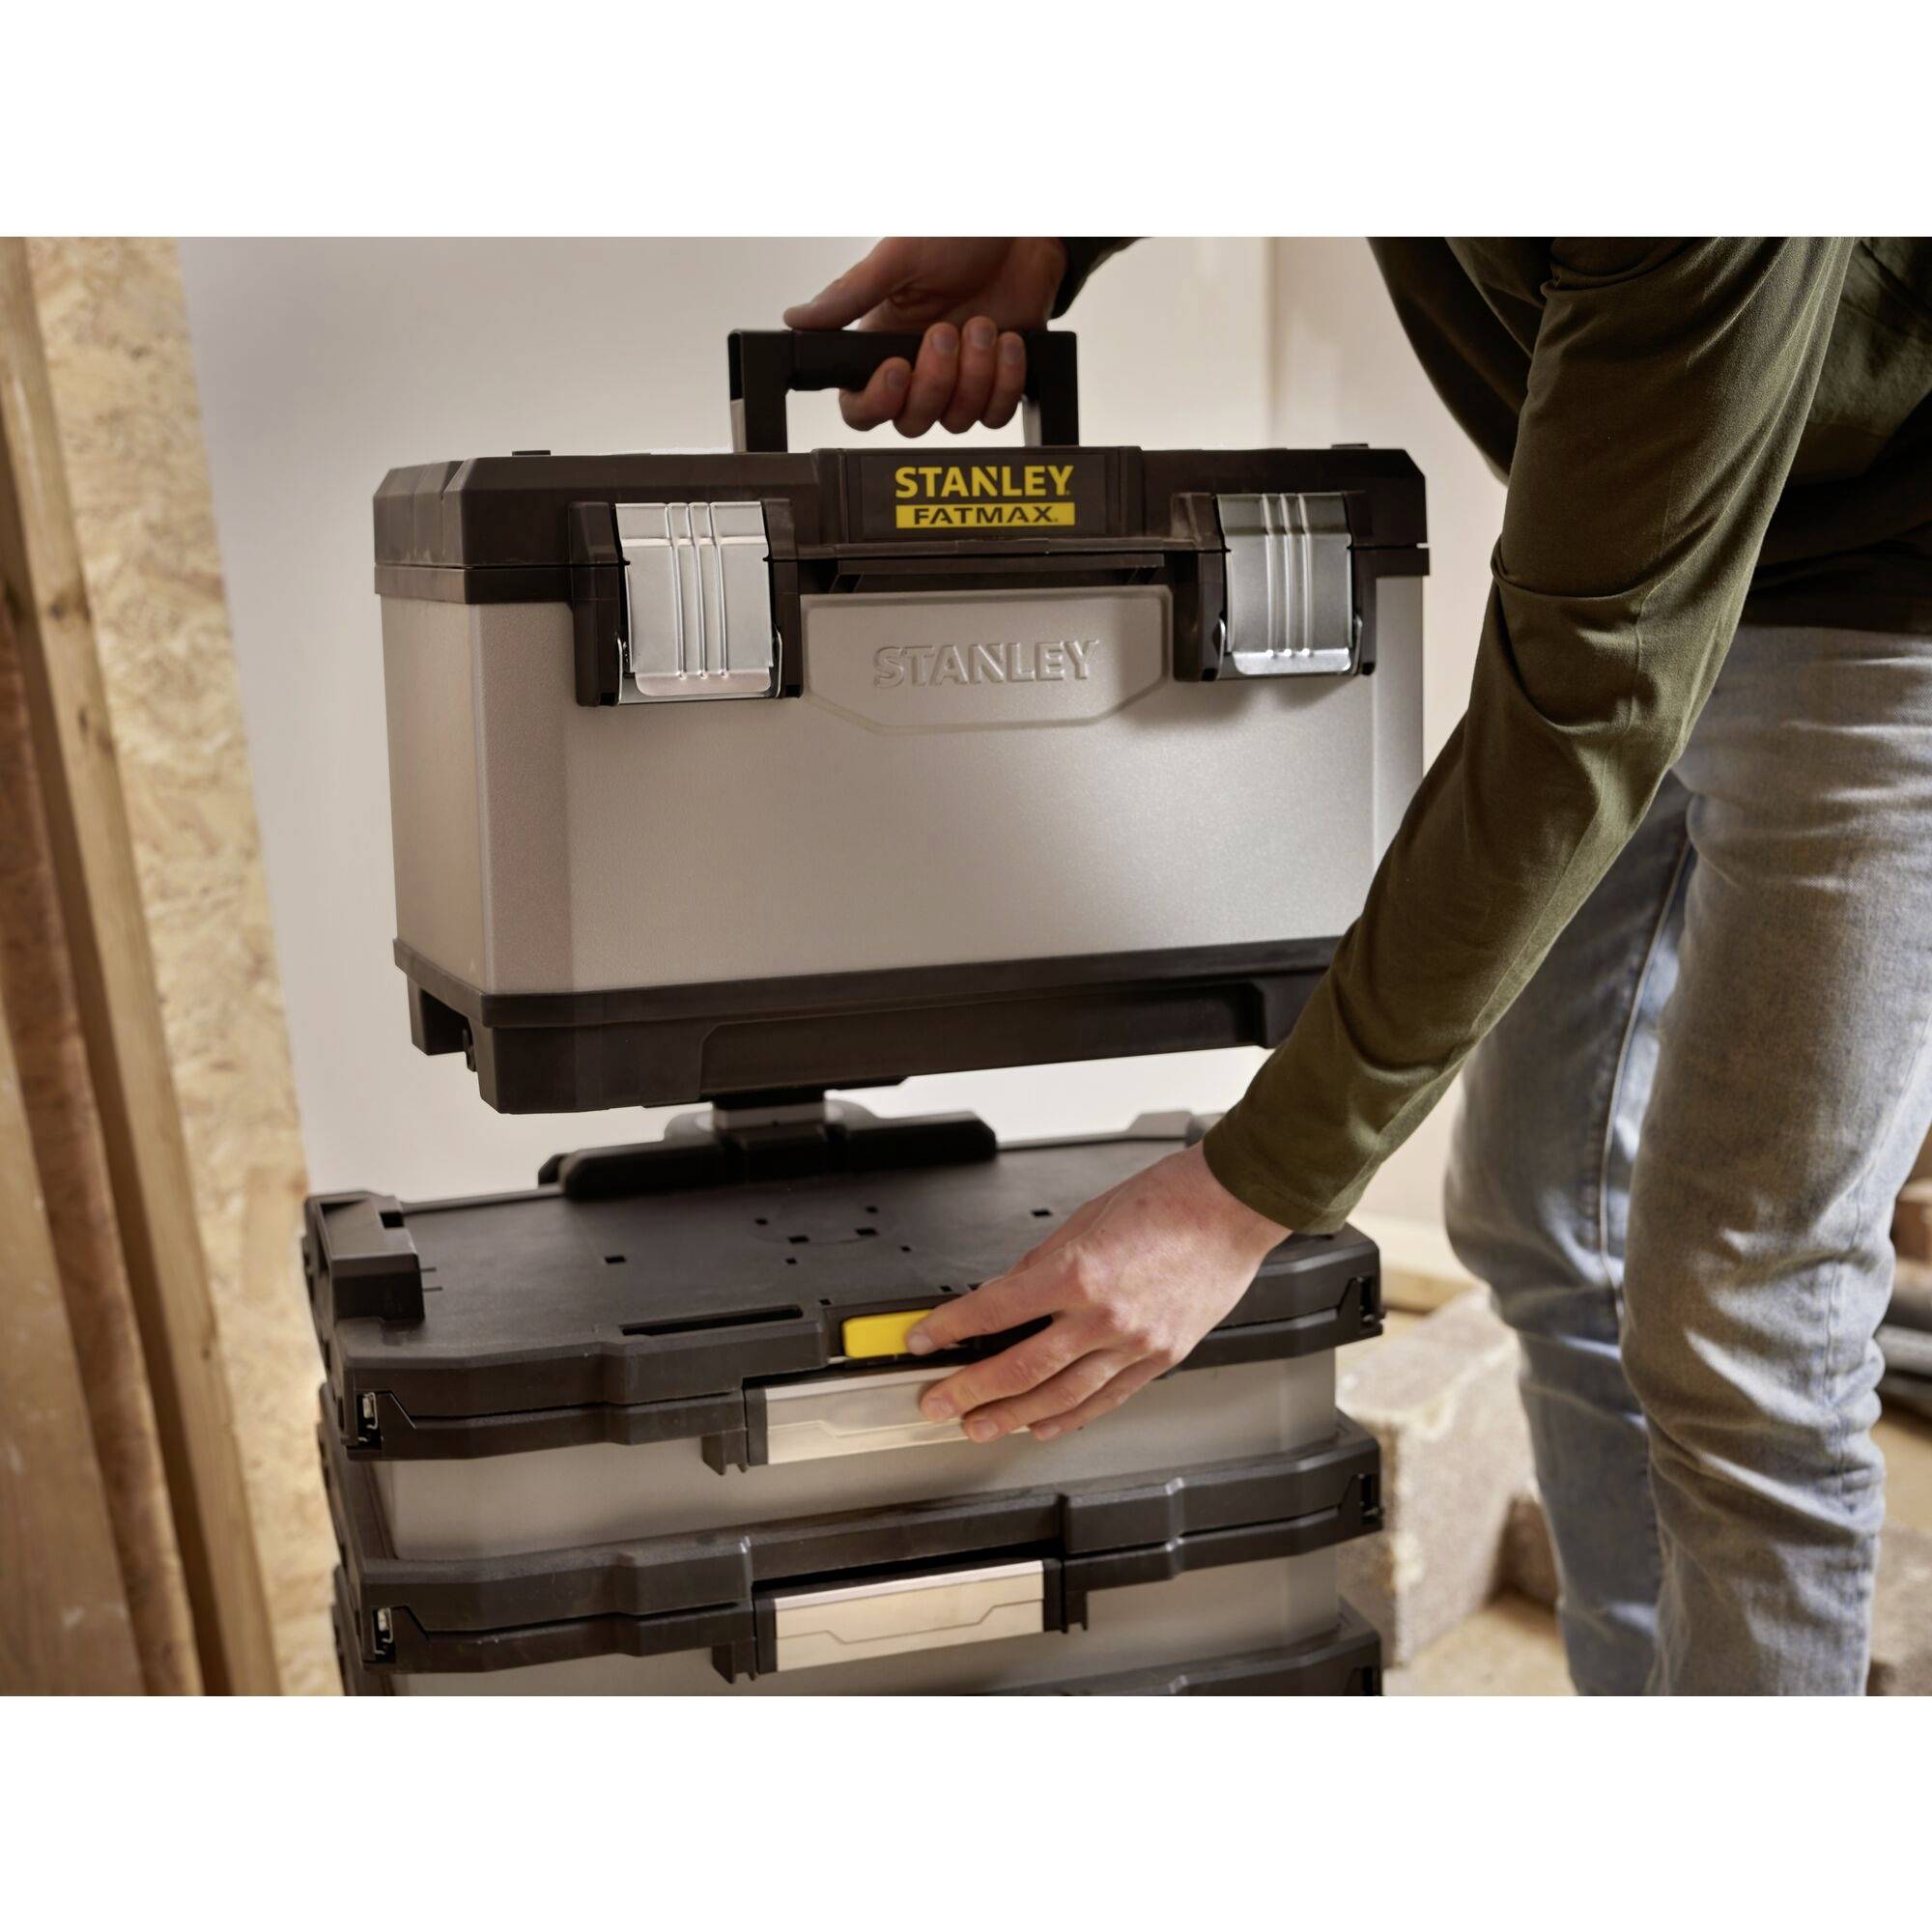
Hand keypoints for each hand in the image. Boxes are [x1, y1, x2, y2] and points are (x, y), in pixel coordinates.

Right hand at [782, 237, 1066, 436]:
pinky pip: (996, 413)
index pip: (860, 406)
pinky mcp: (998, 381)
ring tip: (984, 325)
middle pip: (911, 422)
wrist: (1025, 232)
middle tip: (947, 331)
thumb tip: (796, 319)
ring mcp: (960, 379)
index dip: (877, 402)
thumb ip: (849, 295)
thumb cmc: (961, 235)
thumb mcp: (900, 257)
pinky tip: (1008, 340)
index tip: (899, 368)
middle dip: (935, 382)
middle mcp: (918, 368)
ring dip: (975, 375)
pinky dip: (1006, 381)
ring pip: (956, 420)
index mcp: (883, 342)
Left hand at [904, 1144, 1289, 1442]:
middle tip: (938, 1402)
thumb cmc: (1167, 1201)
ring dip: (1013, 1417)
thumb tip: (1004, 1294)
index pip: (995, 1311)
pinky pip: (1106, 1399)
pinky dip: (1069, 1418)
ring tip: (979, 1426)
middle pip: (1021, 1369)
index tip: (924, 1340)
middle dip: (970, 1390)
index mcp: (1079, 1273)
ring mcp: (1136, 1344)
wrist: (1230, 1208)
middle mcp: (1106, 1317)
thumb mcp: (1084, 1220)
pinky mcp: (1161, 1358)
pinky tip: (1041, 1427)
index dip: (950, 1329)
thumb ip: (1040, 1265)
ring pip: (1061, 1397)